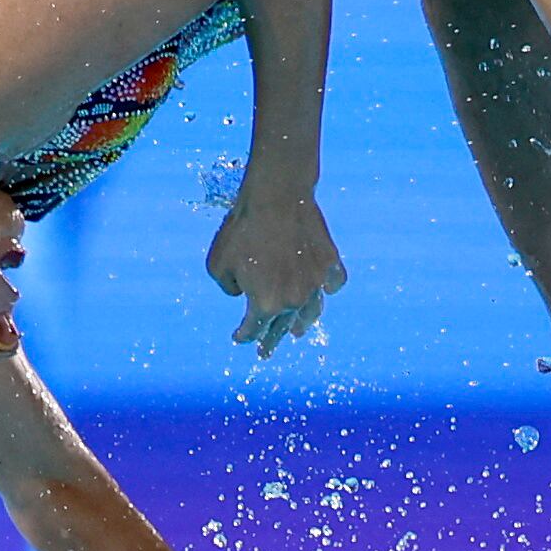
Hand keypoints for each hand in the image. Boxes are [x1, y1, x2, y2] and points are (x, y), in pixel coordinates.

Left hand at [207, 188, 342, 355]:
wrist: (276, 197)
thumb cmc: (241, 230)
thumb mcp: (217, 263)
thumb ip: (227, 287)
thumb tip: (240, 292)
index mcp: (265, 304)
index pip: (253, 330)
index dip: (243, 336)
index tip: (238, 339)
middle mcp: (294, 301)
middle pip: (282, 329)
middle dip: (270, 341)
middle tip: (265, 352)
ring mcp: (316, 283)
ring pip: (311, 312)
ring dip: (303, 323)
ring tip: (298, 331)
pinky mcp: (330, 264)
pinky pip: (333, 284)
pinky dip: (328, 289)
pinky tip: (323, 290)